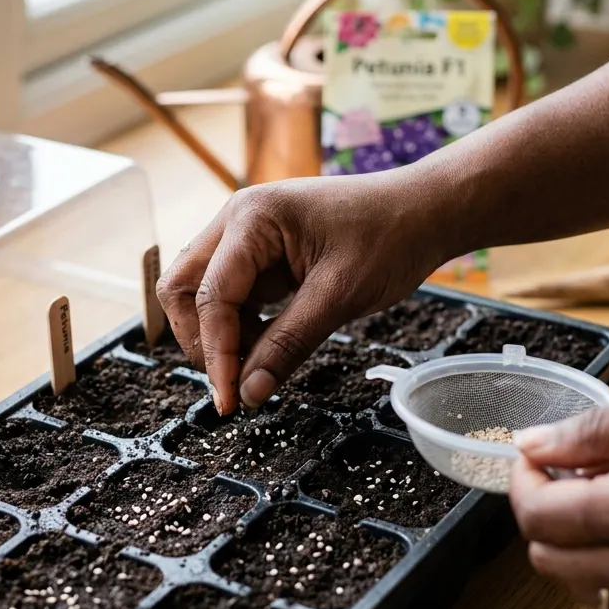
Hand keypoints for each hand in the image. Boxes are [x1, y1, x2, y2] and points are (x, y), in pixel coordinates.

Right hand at [156, 171, 448, 414]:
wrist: (425, 210)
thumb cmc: (390, 237)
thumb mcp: (340, 296)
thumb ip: (288, 344)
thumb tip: (249, 393)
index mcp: (252, 218)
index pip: (210, 295)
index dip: (216, 352)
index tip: (230, 398)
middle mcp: (237, 221)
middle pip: (183, 287)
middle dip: (200, 339)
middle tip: (232, 382)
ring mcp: (246, 236)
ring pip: (202, 293)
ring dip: (220, 335)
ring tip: (258, 366)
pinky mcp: (261, 254)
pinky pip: (231, 295)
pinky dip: (240, 327)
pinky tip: (267, 348)